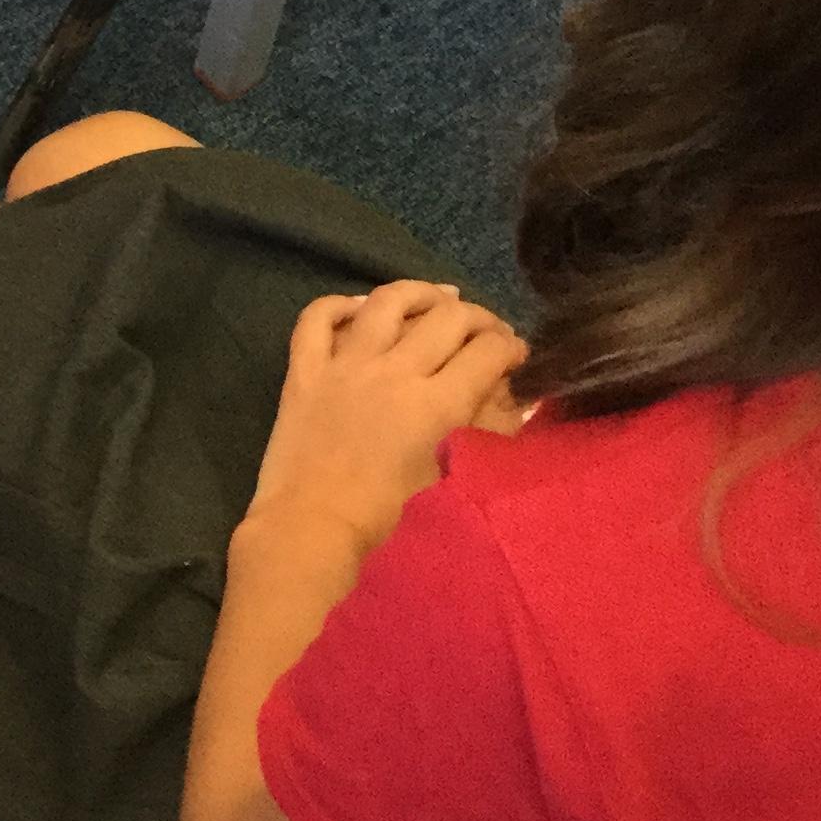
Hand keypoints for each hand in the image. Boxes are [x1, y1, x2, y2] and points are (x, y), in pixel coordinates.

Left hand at [243, 282, 525, 556]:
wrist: (313, 527)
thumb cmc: (389, 516)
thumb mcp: (451, 474)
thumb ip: (483, 428)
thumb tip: (508, 395)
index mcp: (436, 403)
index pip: (487, 352)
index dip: (511, 346)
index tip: (517, 353)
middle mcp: (393, 371)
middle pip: (447, 318)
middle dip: (479, 318)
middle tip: (487, 330)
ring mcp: (344, 364)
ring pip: (386, 302)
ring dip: (419, 293)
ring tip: (439, 297)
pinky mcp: (303, 370)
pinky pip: (317, 318)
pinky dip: (340, 304)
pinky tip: (360, 307)